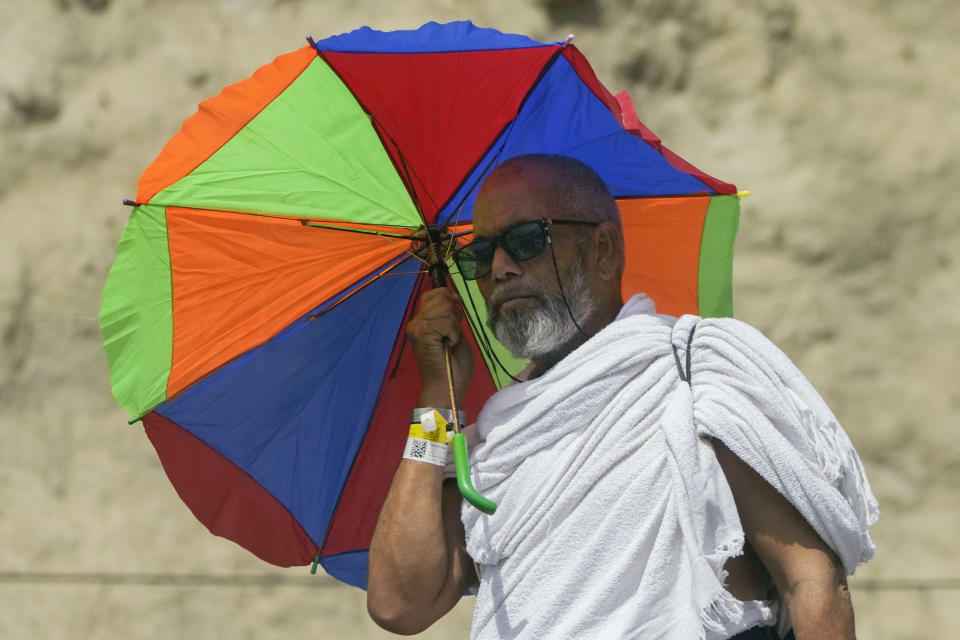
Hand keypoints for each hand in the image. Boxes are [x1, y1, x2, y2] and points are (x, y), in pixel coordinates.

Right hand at [406, 288, 473, 407]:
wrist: (447, 387)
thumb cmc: (454, 366)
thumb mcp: (455, 333)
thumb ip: (450, 317)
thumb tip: (452, 297)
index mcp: (421, 323)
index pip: (431, 295)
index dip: (446, 294)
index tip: (457, 303)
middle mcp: (415, 323)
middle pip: (439, 297)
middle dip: (453, 313)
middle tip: (453, 334)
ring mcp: (417, 328)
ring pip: (444, 308)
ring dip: (454, 325)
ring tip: (450, 341)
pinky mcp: (422, 334)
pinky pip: (446, 321)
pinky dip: (453, 333)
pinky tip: (449, 345)